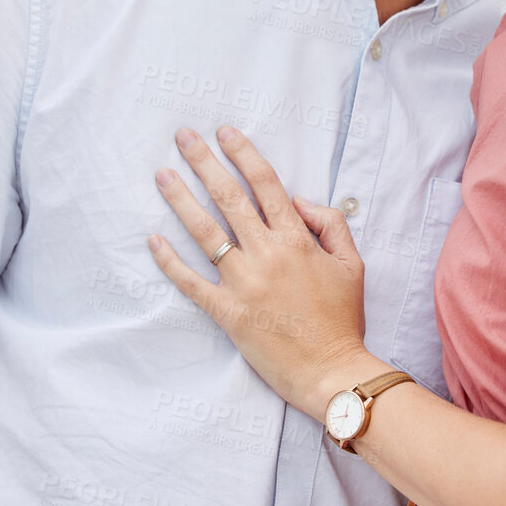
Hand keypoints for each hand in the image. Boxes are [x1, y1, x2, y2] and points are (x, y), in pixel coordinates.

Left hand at [147, 125, 373, 417]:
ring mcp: (244, 283)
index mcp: (297, 240)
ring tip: (162, 175)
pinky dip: (169, 261)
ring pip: (205, 232)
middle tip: (183, 137)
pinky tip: (153, 239)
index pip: (266, 184)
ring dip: (180, 200)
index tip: (225, 132)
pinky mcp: (227, 312)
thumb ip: (329, 224)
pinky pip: (191, 282)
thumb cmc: (343, 320)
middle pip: (229, 198)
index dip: (244, 153)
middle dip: (204, 163)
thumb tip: (298, 200)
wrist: (332, 373)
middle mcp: (267, 255)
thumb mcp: (352, 264)